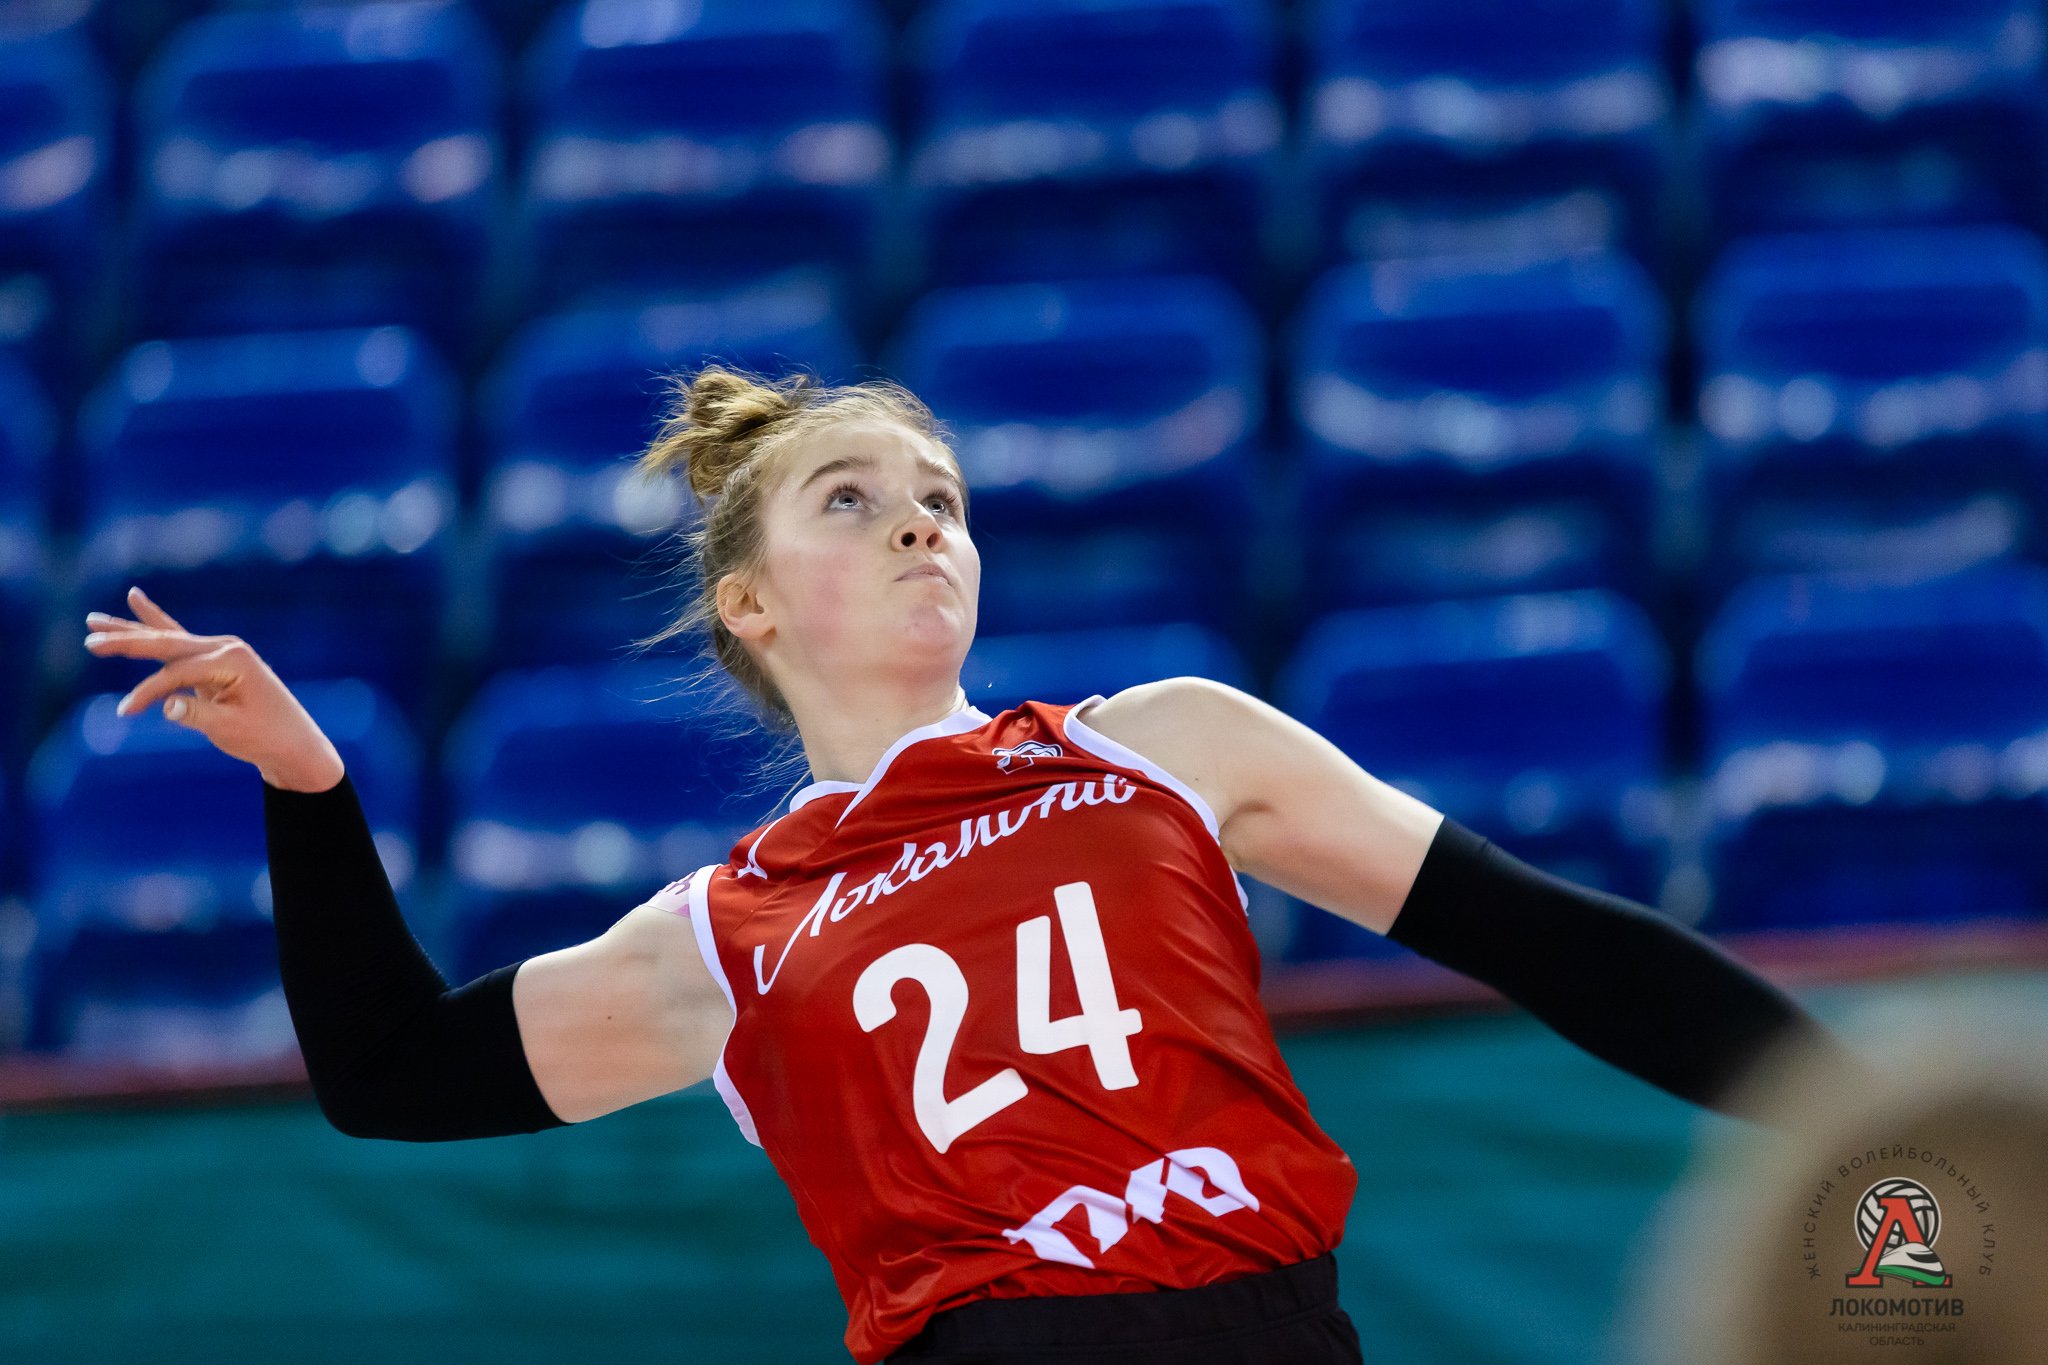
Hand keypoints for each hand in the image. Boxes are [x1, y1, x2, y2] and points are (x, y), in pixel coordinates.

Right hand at [83, 586, 346, 792]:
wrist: (292, 743)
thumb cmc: (265, 737)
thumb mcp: (230, 730)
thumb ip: (198, 716)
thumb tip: (167, 706)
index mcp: (232, 660)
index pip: (176, 672)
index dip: (147, 691)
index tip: (125, 712)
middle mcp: (225, 648)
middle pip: (166, 643)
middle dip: (126, 641)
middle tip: (89, 640)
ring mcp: (220, 651)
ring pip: (166, 638)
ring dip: (131, 630)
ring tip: (94, 621)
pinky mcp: (213, 662)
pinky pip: (176, 642)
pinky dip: (154, 625)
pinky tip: (135, 600)